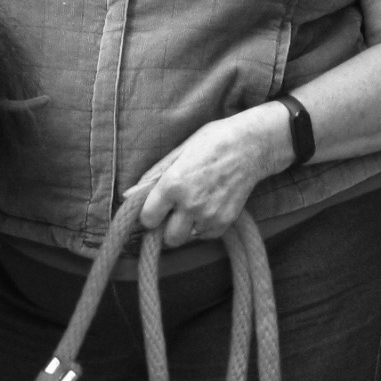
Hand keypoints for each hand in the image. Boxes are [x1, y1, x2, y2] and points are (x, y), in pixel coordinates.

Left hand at [126, 106, 288, 246]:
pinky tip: (207, 208)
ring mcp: (210, 215)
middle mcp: (190, 203)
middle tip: (172, 213)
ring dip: (186, 228)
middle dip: (166, 228)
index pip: (148, 219)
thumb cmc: (212, 142)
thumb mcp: (178, 152)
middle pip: (168, 238)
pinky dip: (203, 227)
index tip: (154, 209)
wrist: (251, 145)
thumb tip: (128, 195)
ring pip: (187, 238)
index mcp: (173, 184)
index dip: (149, 215)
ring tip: (191, 208)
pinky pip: (206, 235)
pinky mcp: (226, 221)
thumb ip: (152, 177)